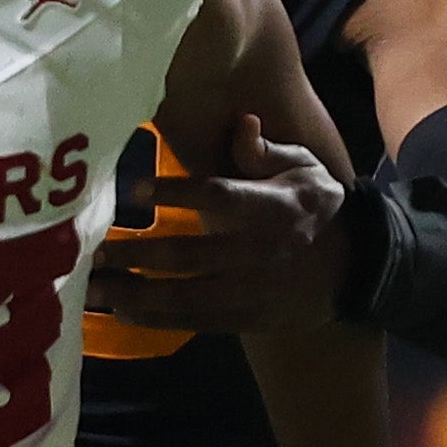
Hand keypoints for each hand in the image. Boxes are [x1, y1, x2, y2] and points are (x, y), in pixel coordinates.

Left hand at [84, 113, 350, 333]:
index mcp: (274, 208)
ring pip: (186, 296)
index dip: (179, 193)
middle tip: (93, 251)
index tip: (136, 190)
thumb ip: (265, 150)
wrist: (354, 267)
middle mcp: (260, 253)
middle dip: (137, 255)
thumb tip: (241, 124)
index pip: (221, 197)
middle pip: (190, 256)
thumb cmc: (315, 207)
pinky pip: (195, 322)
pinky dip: (156, 319)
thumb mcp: (304, 167)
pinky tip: (121, 309)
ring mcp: (252, 291)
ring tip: (92, 288)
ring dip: (134, 293)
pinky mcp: (246, 318)